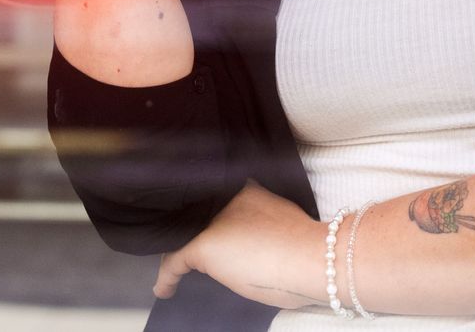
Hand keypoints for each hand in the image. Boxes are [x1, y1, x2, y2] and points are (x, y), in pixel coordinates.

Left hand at [154, 180, 335, 310]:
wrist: (310, 257)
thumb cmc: (305, 246)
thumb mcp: (281, 217)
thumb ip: (261, 217)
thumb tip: (257, 233)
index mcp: (244, 186)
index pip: (216, 198)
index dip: (208, 211)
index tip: (205, 222)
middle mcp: (222, 198)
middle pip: (198, 216)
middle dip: (193, 230)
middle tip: (191, 247)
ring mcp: (211, 222)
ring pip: (185, 237)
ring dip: (180, 252)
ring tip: (174, 266)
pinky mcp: (203, 247)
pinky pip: (175, 262)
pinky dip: (167, 277)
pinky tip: (164, 288)